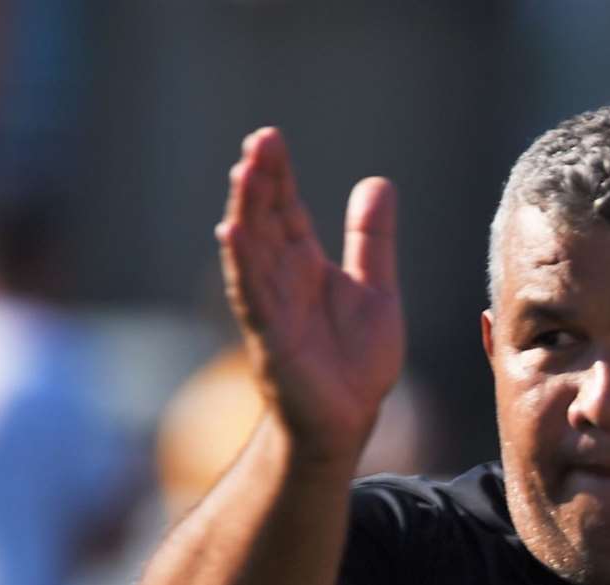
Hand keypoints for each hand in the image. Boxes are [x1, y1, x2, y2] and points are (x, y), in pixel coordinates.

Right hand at [216, 127, 404, 463]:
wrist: (349, 420)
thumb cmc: (355, 362)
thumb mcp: (376, 290)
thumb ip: (372, 240)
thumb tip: (377, 182)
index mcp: (305, 267)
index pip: (286, 210)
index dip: (278, 176)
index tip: (270, 138)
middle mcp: (282, 281)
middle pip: (266, 222)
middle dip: (261, 182)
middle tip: (259, 141)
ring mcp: (273, 309)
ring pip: (254, 253)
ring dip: (246, 213)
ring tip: (243, 172)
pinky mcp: (272, 340)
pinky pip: (253, 297)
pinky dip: (243, 265)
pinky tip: (232, 234)